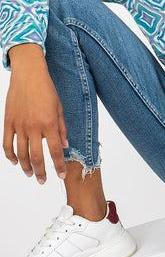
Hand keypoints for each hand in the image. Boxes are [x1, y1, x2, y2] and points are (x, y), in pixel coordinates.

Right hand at [3, 48, 67, 183]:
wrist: (28, 75)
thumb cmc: (47, 90)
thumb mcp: (60, 108)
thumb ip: (62, 128)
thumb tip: (65, 145)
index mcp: (49, 124)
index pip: (55, 151)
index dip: (58, 166)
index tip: (61, 176)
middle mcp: (34, 127)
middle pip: (36, 157)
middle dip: (41, 171)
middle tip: (43, 180)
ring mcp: (19, 125)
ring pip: (20, 153)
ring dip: (25, 166)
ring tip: (30, 174)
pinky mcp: (8, 122)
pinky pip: (7, 143)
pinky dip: (10, 155)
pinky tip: (15, 162)